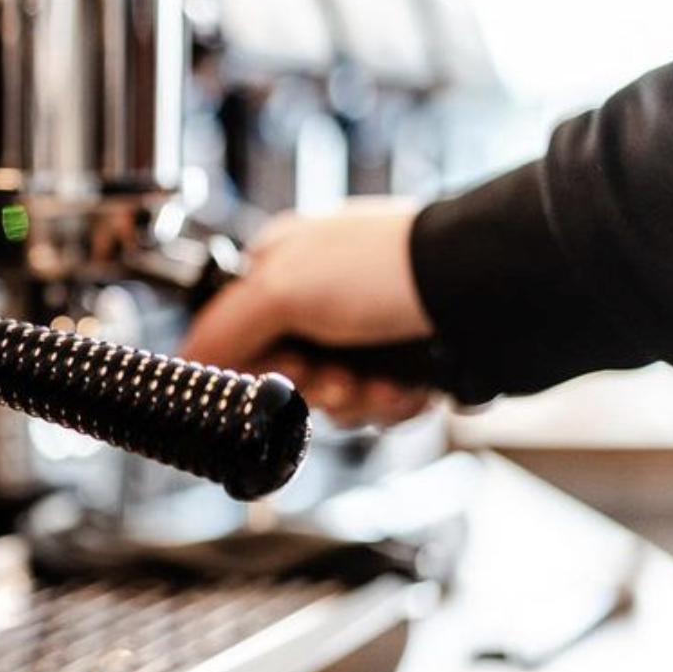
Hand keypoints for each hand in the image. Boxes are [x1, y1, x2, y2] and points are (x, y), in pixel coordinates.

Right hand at [179, 199, 437, 425]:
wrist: (487, 288)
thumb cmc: (389, 267)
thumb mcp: (282, 288)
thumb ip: (222, 328)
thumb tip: (185, 361)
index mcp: (282, 265)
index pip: (236, 336)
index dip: (254, 366)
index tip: (274, 374)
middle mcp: (320, 298)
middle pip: (284, 378)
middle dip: (313, 390)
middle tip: (335, 376)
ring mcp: (365, 332)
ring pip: (333, 400)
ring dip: (356, 402)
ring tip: (379, 380)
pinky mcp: (404, 361)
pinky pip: (377, 406)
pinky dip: (392, 404)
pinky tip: (407, 384)